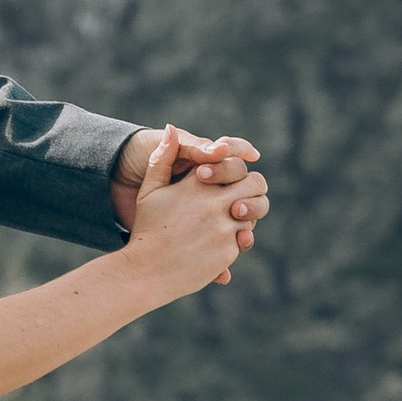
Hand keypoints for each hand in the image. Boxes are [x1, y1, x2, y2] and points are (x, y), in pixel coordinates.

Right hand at [121, 125, 254, 311]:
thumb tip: (170, 129)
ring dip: (246, 218)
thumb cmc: (147, 230)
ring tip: (228, 224)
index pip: (236, 164)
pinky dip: (235, 242)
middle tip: (240, 200)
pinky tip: (217, 245)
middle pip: (256, 184)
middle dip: (253, 191)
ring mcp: (223, 227)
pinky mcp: (228, 251)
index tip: (227, 182)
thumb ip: (161, 159)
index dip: (236, 172)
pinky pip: (244, 240)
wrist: (145, 272)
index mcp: (197, 183)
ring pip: (254, 214)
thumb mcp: (149, 191)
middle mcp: (214, 202)